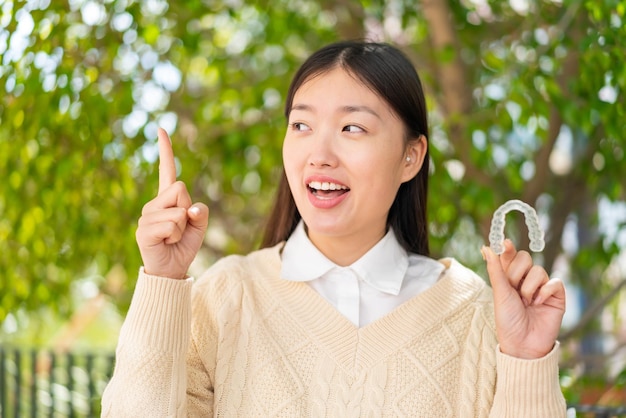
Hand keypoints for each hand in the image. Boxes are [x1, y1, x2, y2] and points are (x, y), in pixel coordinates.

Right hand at [136, 128, 208, 278]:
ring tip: (172, 238)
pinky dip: (176, 236)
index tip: (161, 129)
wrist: (171, 270)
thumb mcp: (199, 227)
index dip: (165, 151)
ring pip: (178, 210)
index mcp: (167, 200)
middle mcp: (153, 204)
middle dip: (187, 209)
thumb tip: (190, 208)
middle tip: (179, 228)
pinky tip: (166, 243)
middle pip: (180, 189)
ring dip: (183, 228)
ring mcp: (146, 216)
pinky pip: (172, 225)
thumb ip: (200, 213)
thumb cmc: (184, 246)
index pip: (167, 171)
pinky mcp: (143, 230)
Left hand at [482, 239, 565, 358]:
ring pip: (538, 270)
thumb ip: (495, 269)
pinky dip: (544, 292)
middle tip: (513, 289)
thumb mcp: (500, 292)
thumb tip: (486, 247)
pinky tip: (539, 304)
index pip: (509, 256)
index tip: (504, 242)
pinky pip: (554, 281)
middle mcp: (526, 280)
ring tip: (526, 303)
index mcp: (509, 278)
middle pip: (524, 257)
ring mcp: (542, 287)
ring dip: (528, 287)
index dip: (507, 248)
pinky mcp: (556, 296)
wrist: (523, 343)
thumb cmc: (507, 319)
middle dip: (516, 272)